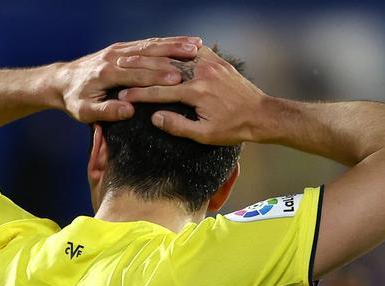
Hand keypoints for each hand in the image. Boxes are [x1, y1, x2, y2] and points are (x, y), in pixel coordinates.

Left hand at [56, 37, 202, 123]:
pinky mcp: (121, 48)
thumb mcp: (84, 112)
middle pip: (148, 54)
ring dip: (173, 44)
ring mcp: (118, 49)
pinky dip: (166, 42)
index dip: (159, 76)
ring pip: (150, 44)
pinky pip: (146, 43)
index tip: (179, 80)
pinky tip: (182, 43)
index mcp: (107, 73)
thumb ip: (106, 111)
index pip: (138, 74)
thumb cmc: (74, 100)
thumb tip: (128, 109)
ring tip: (195, 46)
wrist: (61, 81)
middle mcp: (114, 57)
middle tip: (196, 58)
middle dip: (173, 55)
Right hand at [117, 46, 267, 144]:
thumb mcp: (205, 134)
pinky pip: (195, 52)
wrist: (261, 115)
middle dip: (143, 70)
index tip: (123, 96)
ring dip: (159, 57)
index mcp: (196, 92)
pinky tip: (169, 52)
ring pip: (179, 56)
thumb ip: (178, 126)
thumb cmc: (234, 128)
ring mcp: (211, 64)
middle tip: (124, 69)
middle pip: (164, 68)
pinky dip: (180, 51)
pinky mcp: (219, 62)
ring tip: (140, 58)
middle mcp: (202, 73)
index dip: (139, 95)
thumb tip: (155, 118)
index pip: (159, 92)